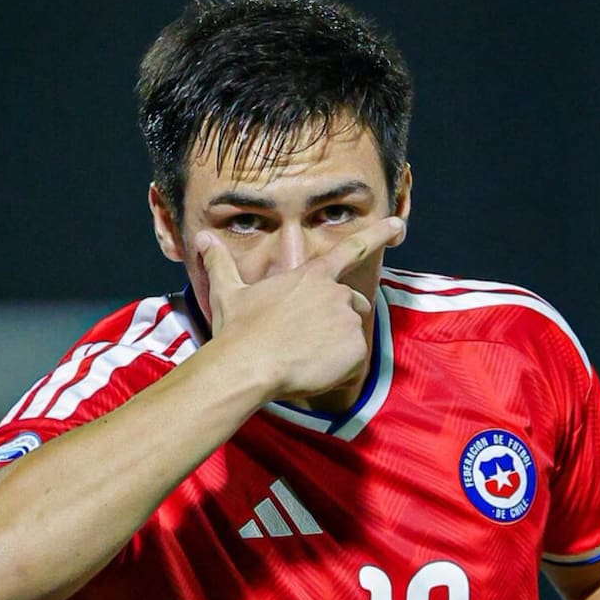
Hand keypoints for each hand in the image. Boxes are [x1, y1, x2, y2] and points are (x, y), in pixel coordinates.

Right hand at [196, 216, 404, 401]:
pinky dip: (337, 373)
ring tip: (303, 359)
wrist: (248, 366)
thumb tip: (202, 239)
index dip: (377, 234)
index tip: (398, 224)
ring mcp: (347, 321)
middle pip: (353, 304)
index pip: (351, 249)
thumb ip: (219, 263)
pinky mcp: (354, 350)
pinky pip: (353, 365)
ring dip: (335, 348)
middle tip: (306, 341)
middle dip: (338, 320)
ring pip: (351, 336)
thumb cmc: (238, 330)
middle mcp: (336, 294)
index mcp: (311, 276)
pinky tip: (311, 374)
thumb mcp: (227, 293)